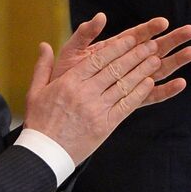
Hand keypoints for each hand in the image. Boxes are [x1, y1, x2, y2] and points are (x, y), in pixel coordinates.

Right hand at [22, 14, 190, 162]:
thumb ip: (42, 67)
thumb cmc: (39, 121)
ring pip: (124, 85)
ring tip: (155, 59)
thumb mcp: (35, 91)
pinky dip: (139, 92)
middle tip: (150, 44)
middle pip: (115, 69)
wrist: (45, 152)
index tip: (130, 39)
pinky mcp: (105, 125)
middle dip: (135, 55)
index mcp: (69, 82)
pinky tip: (149, 83)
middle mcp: (85, 93)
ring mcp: (97, 109)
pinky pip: (127, 105)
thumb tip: (44, 45)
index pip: (98, 59)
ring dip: (142, 71)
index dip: (117, 48)